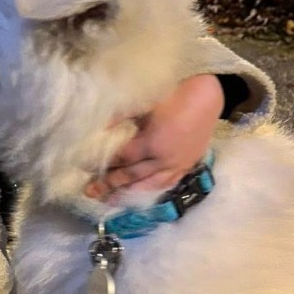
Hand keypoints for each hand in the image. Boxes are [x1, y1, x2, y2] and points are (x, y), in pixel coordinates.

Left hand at [85, 73, 222, 200]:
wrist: (209, 93)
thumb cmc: (174, 93)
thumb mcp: (144, 102)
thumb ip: (120, 117)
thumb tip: (99, 130)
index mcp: (152, 143)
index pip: (122, 158)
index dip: (102, 163)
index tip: (85, 167)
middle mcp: (164, 160)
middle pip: (132, 176)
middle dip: (110, 184)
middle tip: (90, 191)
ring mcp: (178, 165)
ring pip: (150, 184)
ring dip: (129, 193)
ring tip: (110, 200)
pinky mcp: (189, 165)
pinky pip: (168, 183)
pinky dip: (152, 190)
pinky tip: (141, 193)